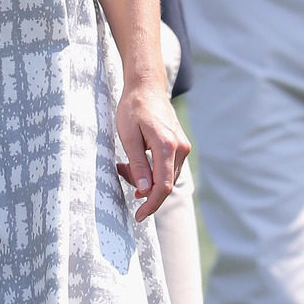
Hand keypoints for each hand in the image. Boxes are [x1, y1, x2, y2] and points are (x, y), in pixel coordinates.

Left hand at [116, 83, 190, 220]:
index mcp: (167, 146)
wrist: (147, 87)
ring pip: (165, 177)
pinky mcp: (180, 146)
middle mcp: (180, 148)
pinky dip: (151, 170)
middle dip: (142, 187)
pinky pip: (166, 167)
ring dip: (145, 178)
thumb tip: (145, 190)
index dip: (151, 204)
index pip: (163, 186)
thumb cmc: (134, 108)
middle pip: (164, 184)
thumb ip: (137, 164)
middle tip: (120, 171)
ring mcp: (182, 147)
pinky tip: (135, 161)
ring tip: (124, 164)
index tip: (138, 215)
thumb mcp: (128, 136)